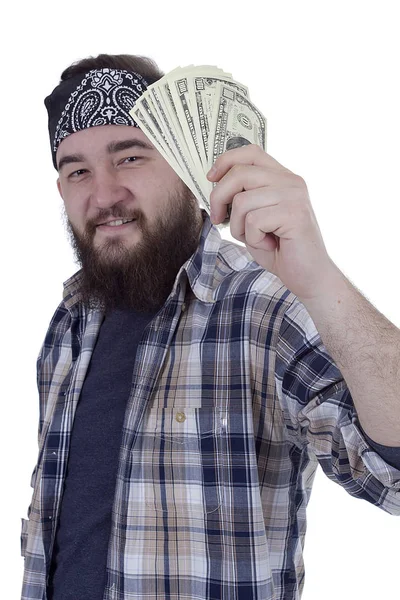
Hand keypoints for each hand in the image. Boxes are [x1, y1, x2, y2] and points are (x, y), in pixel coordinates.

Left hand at [207, 144, 338, 302]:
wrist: (308, 276)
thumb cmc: (280, 249)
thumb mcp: (254, 218)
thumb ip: (241, 197)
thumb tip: (213, 183)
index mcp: (282, 177)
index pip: (250, 152)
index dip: (226, 161)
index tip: (210, 178)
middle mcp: (291, 181)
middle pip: (239, 174)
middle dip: (219, 198)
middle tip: (217, 219)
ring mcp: (294, 196)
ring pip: (242, 201)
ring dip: (238, 226)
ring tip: (256, 238)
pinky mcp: (294, 214)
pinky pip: (253, 221)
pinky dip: (253, 239)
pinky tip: (270, 245)